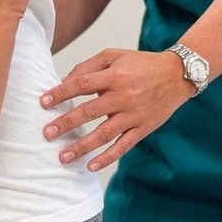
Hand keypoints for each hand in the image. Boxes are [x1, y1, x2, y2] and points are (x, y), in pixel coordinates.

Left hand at [39, 48, 193, 170]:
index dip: (61, 92)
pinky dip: (107, 158)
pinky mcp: (143, 128)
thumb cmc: (142, 64)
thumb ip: (89, 66)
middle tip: (46, 133)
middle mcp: (124, 96)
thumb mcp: (115, 55)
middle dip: (66, 123)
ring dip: (82, 146)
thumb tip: (63, 81)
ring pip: (104, 134)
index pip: (82, 84)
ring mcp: (134, 115)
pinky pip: (123, 146)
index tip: (43, 102)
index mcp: (115, 76)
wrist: (178, 75)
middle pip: (89, 112)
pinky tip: (91, 166)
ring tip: (63, 156)